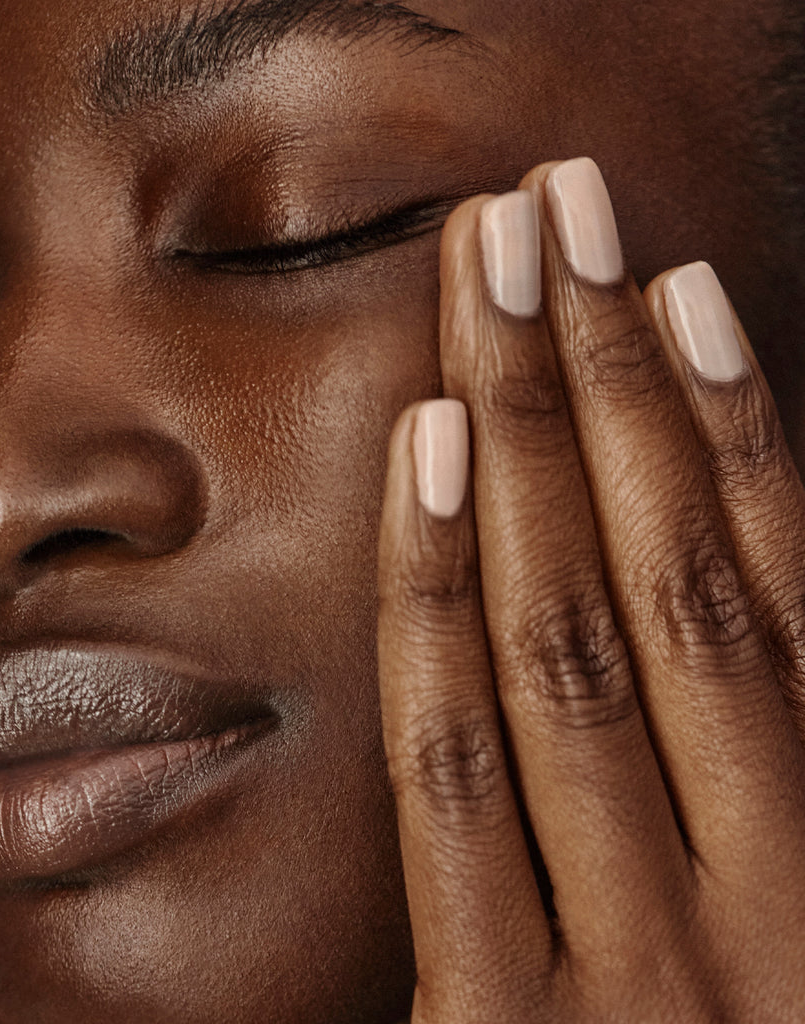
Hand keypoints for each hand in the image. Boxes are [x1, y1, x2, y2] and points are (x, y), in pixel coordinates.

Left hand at [378, 157, 804, 1021]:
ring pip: (568, 632)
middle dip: (612, 372)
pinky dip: (446, 594)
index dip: (735, 416)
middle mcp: (772, 895)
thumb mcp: (794, 913)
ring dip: (533, 433)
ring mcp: (641, 965)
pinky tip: (430, 446)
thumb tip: (761, 568)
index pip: (776, 583)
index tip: (670, 279)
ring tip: (498, 276)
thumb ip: (783, 753)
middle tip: (560, 209)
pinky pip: (460, 764)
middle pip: (669, 570)